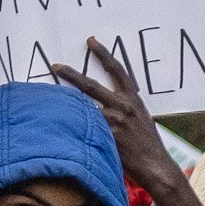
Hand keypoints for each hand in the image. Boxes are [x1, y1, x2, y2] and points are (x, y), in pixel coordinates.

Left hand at [51, 40, 204, 205]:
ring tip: (49, 98)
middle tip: (55, 66)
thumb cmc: (147, 142)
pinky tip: (60, 124)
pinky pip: (85, 127)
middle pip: (91, 86)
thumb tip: (106, 100)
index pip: (116, 70)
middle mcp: (122, 106)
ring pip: (83, 107)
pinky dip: (74, 125)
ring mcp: (113, 121)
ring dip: (66, 103)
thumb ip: (124, 105)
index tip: (91, 41)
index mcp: (132, 98)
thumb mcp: (140, 117)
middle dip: (71, 75)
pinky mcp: (106, 136)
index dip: (103, 54)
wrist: (155, 164)